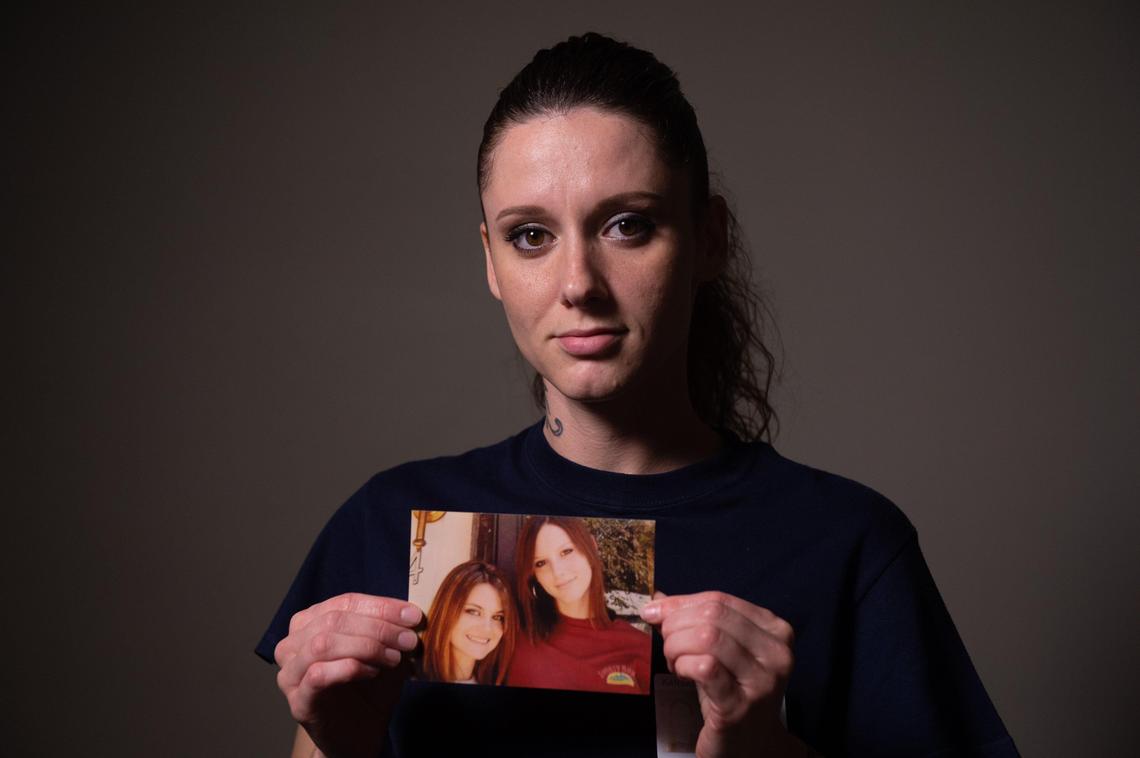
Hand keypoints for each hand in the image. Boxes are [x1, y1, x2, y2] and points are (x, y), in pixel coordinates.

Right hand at [274, 593, 422, 757]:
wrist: (360, 735)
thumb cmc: (370, 689)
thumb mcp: (386, 651)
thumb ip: (393, 629)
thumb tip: (410, 612)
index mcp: (311, 622)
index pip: (346, 602)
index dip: (381, 606)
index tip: (412, 615)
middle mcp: (293, 643)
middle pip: (334, 620)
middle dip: (378, 627)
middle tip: (408, 639)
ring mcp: (291, 672)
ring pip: (323, 643)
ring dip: (366, 646)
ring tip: (393, 657)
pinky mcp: (297, 700)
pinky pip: (318, 674)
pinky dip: (350, 668)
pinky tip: (372, 673)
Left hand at [641, 591, 805, 757]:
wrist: (749, 744)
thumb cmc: (731, 691)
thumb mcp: (718, 649)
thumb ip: (693, 620)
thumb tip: (657, 599)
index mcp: (775, 630)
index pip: (720, 600)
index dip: (681, 603)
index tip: (655, 612)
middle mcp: (777, 652)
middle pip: (712, 615)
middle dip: (676, 625)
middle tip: (668, 644)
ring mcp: (763, 680)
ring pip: (707, 637)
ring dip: (677, 646)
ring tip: (675, 662)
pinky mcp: (741, 705)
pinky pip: (704, 667)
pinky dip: (683, 665)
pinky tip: (682, 674)